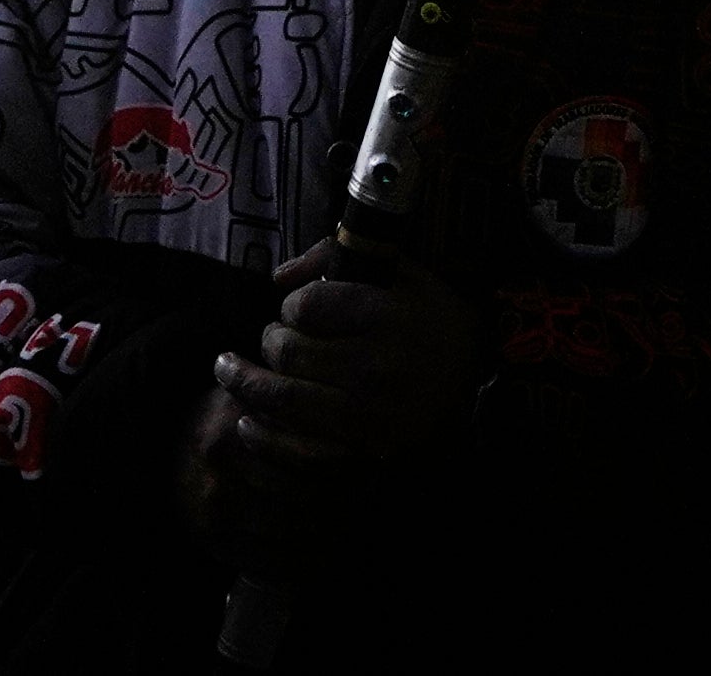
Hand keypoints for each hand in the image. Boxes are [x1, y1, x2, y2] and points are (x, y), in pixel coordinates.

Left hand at [180, 244, 479, 570]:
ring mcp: (369, 415)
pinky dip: (262, 434)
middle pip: (287, 349)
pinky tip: (247, 420)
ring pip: (280, 397)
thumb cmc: (434, 324)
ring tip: (227, 371)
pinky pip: (292, 447)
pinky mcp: (362, 454)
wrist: (483, 389)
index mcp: (388, 316)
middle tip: (275, 340)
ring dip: (245, 383)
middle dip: (271, 341)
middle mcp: (377, 366)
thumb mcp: (403, 274)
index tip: (300, 310)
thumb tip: (278, 278)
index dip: (293, 304)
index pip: (305, 305)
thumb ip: (338, 256)